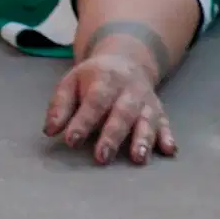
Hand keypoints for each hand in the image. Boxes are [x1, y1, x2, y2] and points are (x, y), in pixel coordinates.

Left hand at [44, 44, 175, 165]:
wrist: (128, 59)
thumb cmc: (94, 78)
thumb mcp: (72, 82)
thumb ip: (60, 106)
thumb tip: (50, 131)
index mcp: (104, 80)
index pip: (94, 101)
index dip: (83, 121)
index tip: (72, 140)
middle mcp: (129, 90)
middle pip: (122, 113)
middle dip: (112, 136)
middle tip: (102, 157)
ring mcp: (146, 101)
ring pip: (147, 120)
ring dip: (143, 140)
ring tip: (139, 159)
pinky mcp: (159, 111)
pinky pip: (165, 124)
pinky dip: (168, 137)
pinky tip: (169, 151)